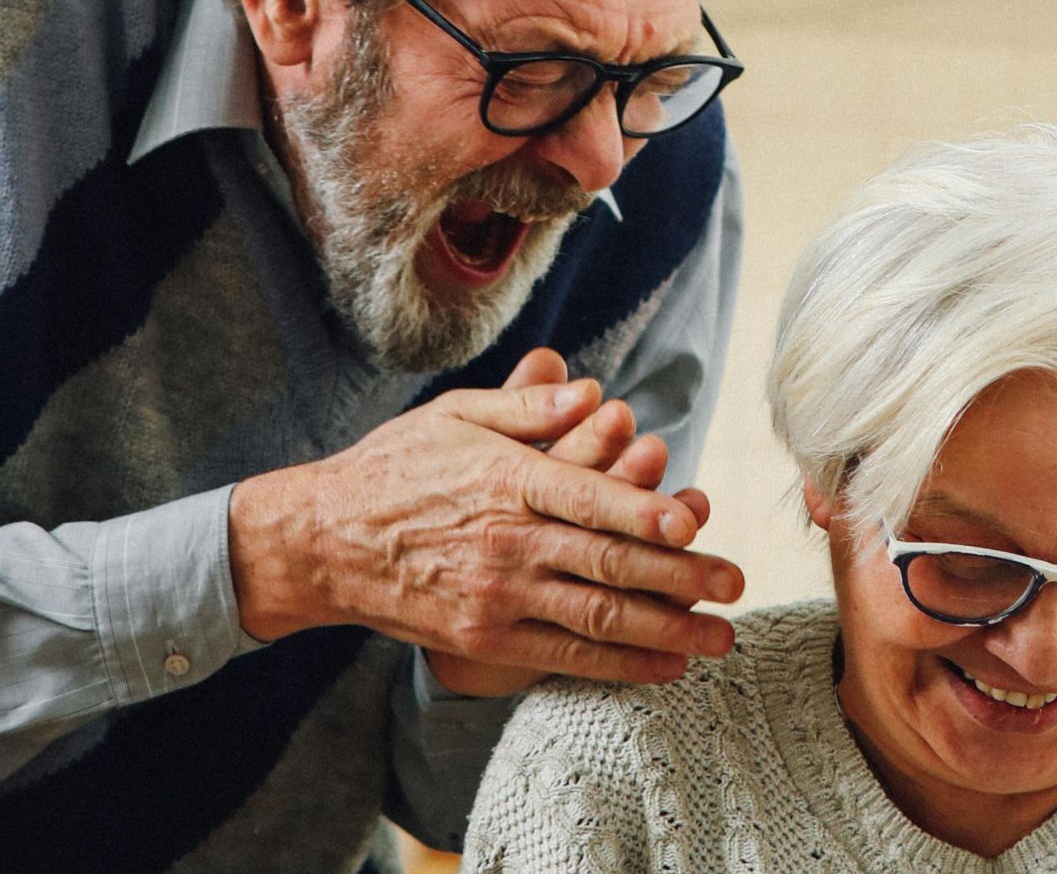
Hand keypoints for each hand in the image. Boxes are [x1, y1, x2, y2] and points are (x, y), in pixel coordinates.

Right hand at [227, 350, 742, 696]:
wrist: (321, 542)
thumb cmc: (395, 467)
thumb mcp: (454, 414)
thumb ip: (527, 403)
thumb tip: (592, 388)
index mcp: (506, 478)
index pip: (588, 497)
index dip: (645, 510)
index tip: (693, 522)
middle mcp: (507, 540)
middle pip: (608, 562)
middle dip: (680, 577)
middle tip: (735, 584)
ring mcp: (496, 595)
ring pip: (596, 617)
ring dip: (666, 630)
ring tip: (718, 638)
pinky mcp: (485, 638)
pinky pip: (564, 656)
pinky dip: (620, 665)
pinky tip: (665, 667)